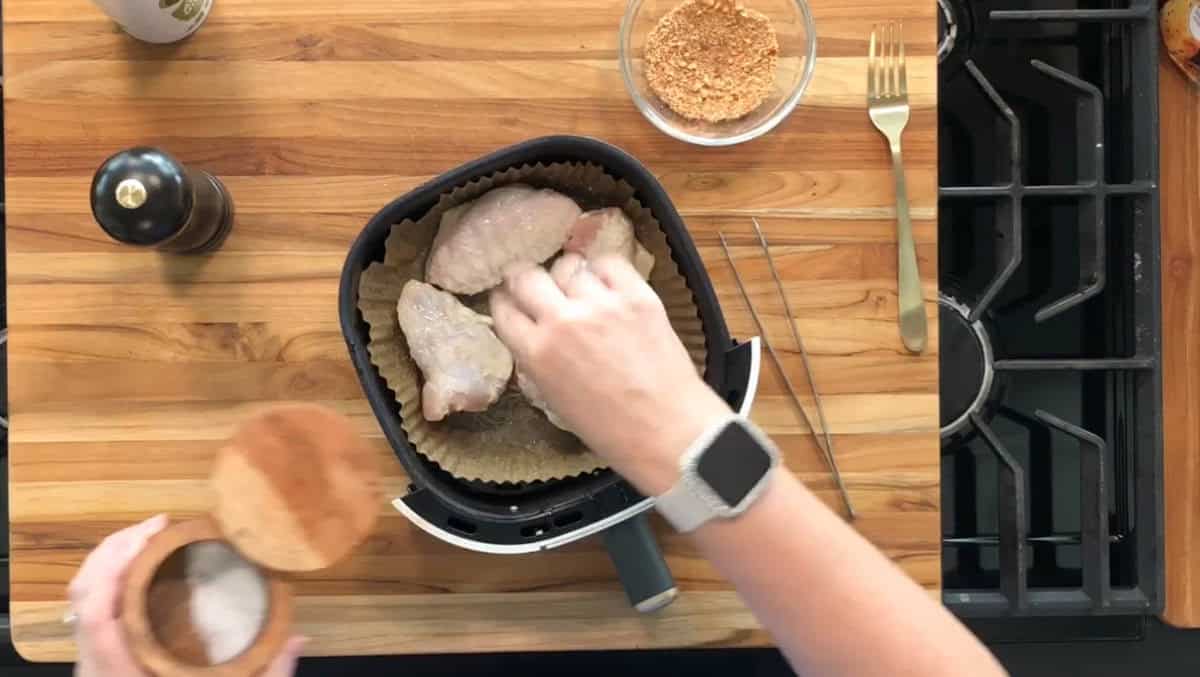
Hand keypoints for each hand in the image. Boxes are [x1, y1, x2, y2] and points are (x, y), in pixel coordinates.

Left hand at [70, 515, 306, 676]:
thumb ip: (266, 676)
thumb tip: (299, 639)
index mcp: (123, 675)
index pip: (98, 612)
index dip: (117, 562)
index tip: (156, 532)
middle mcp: (94, 670)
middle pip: (83, 594)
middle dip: (116, 548)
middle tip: (161, 525)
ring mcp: (89, 669)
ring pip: (80, 602)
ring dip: (111, 562)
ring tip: (153, 540)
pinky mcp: (93, 668)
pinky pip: (89, 615)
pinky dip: (110, 583)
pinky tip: (142, 574)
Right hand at [491, 253, 730, 494]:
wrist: (667, 430)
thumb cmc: (611, 429)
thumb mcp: (554, 399)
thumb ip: (538, 361)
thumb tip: (533, 336)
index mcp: (537, 353)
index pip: (502, 309)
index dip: (503, 302)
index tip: (509, 299)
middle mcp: (563, 321)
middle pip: (526, 276)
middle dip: (524, 278)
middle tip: (534, 285)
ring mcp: (601, 304)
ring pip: (568, 265)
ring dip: (568, 277)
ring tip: (577, 289)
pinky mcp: (637, 295)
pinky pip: (609, 263)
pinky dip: (603, 271)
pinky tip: (607, 285)